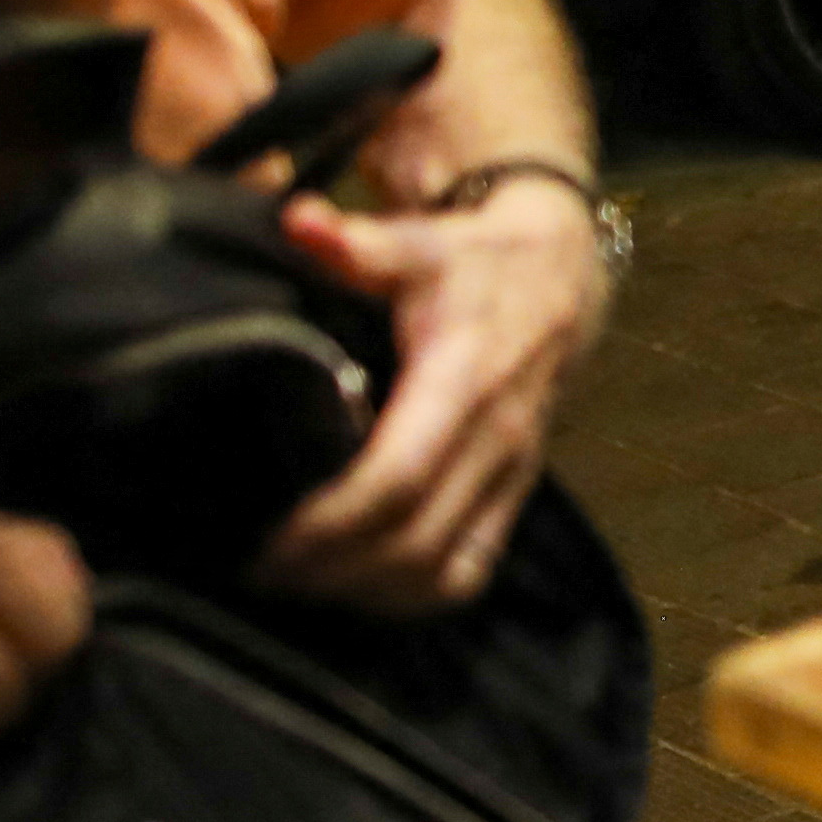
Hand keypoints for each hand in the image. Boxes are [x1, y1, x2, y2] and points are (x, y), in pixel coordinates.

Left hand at [260, 182, 603, 611]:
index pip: (398, 478)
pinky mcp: (516, 497)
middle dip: (333, 572)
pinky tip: (361, 591)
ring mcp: (511, 476)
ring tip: (301, 586)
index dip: (331, 524)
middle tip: (261, 573)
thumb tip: (298, 223)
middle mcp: (496, 439)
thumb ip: (357, 243)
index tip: (269, 542)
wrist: (560, 276)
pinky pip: (470, 572)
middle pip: (414, 543)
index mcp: (464, 380)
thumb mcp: (420, 241)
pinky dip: (414, 597)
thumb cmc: (473, 262)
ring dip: (369, 594)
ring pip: (444, 571)